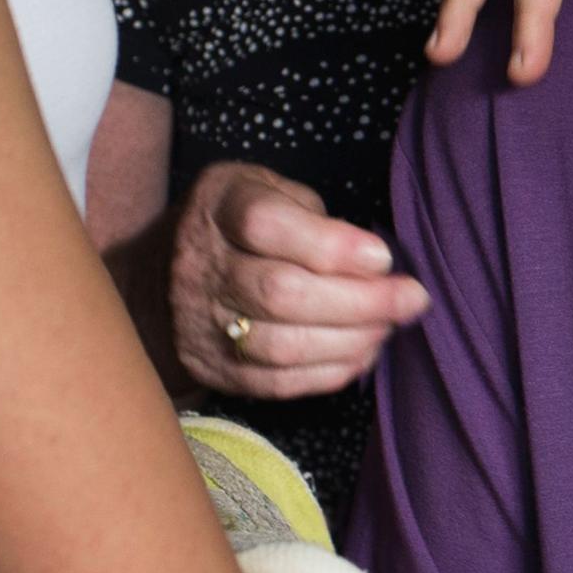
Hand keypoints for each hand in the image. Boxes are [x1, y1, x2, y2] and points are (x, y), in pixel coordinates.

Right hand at [166, 162, 429, 399]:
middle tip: (411, 299)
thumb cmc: (237, 225)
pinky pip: (276, 383)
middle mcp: (204, 267)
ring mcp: (204, 323)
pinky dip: (328, 373)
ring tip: (388, 327)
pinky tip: (361, 355)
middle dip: (360, 301)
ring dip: (350, 341)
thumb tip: (371, 261)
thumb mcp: (266, 189)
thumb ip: (312, 215)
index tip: (383, 258)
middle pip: (282, 293)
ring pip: (282, 346)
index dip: (331, 245)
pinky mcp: (214, 368)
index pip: (267, 225)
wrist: (161, 279)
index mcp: (221, 207)